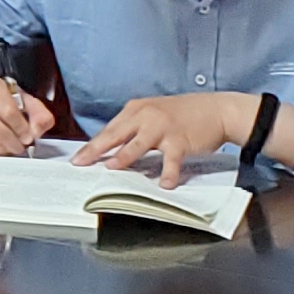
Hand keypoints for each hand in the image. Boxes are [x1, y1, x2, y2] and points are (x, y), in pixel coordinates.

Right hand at [0, 73, 54, 157]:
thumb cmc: (1, 101)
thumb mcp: (23, 99)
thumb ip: (37, 113)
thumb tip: (37, 131)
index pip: (8, 112)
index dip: (21, 128)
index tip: (28, 137)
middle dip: (14, 143)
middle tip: (21, 147)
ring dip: (4, 150)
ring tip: (12, 148)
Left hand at [74, 90, 252, 187]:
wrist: (216, 109)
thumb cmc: (184, 114)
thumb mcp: (154, 113)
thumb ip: (135, 128)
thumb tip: (112, 150)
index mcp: (136, 109)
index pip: (109, 129)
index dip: (92, 144)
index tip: (78, 157)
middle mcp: (146, 116)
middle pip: (115, 135)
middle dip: (95, 150)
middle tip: (80, 163)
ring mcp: (163, 128)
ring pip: (138, 144)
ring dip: (123, 157)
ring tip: (111, 168)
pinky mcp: (180, 140)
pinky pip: (171, 160)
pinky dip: (168, 172)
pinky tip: (164, 184)